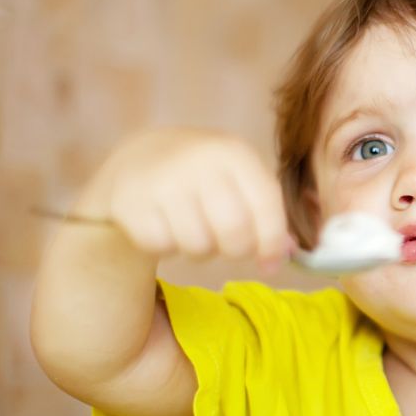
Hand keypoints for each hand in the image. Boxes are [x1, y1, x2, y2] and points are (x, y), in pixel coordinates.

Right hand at [79, 128, 290, 269]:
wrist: (140, 158)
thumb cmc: (204, 176)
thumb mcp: (239, 179)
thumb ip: (267, 211)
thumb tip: (285, 253)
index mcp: (233, 152)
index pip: (266, 205)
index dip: (273, 241)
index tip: (271, 263)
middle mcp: (198, 161)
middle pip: (234, 233)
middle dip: (237, 250)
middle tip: (228, 245)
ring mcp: (162, 181)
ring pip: (198, 247)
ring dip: (200, 250)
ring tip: (194, 228)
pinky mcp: (131, 203)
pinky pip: (162, 247)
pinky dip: (167, 246)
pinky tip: (165, 225)